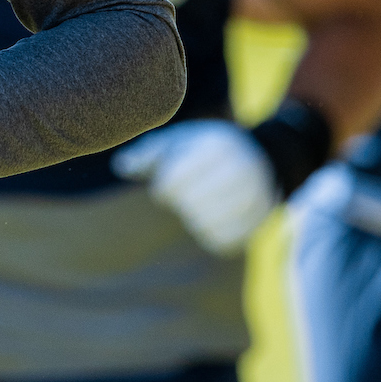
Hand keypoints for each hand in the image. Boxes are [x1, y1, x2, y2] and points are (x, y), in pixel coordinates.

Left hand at [113, 119, 276, 255]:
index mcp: (218, 145)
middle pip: (191, 203)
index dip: (163, 187)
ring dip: (193, 218)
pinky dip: (208, 234)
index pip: (176, 178)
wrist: (259, 157)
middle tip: (183, 196)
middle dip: (180, 202)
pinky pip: (222, 241)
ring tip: (196, 205)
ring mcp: (256, 196)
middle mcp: (242, 169)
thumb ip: (148, 153)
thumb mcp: (177, 140)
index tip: (164, 185)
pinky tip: (208, 219)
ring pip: (206, 224)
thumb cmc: (204, 149)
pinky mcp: (259, 221)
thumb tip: (121, 165)